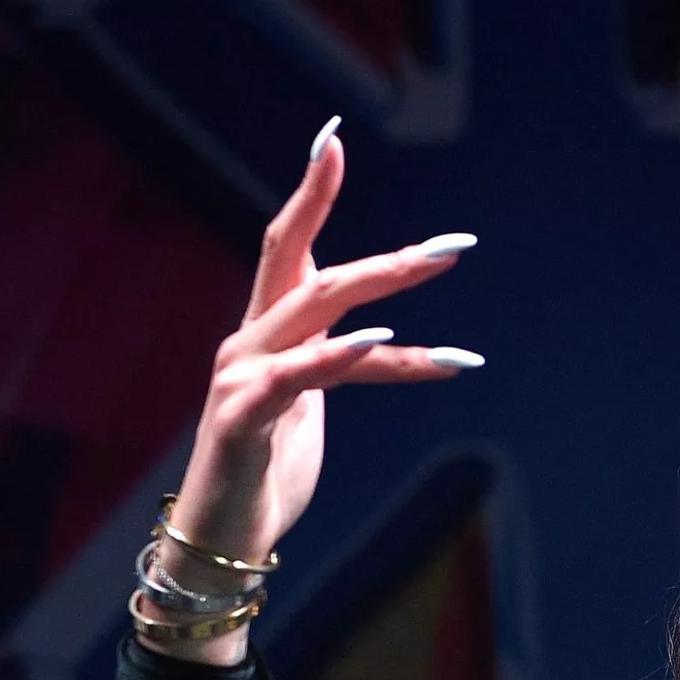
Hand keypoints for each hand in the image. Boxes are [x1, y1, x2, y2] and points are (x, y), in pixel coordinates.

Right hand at [142, 124, 478, 662]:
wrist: (221, 539)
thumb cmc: (267, 472)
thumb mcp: (314, 408)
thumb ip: (338, 364)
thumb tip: (381, 338)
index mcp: (266, 332)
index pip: (286, 246)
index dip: (309, 192)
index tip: (332, 140)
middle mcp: (249, 340)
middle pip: (314, 270)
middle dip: (388, 254)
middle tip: (458, 245)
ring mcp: (240, 374)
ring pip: (316, 310)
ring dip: (385, 288)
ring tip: (439, 268)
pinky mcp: (242, 416)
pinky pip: (299, 374)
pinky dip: (344, 352)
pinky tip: (386, 337)